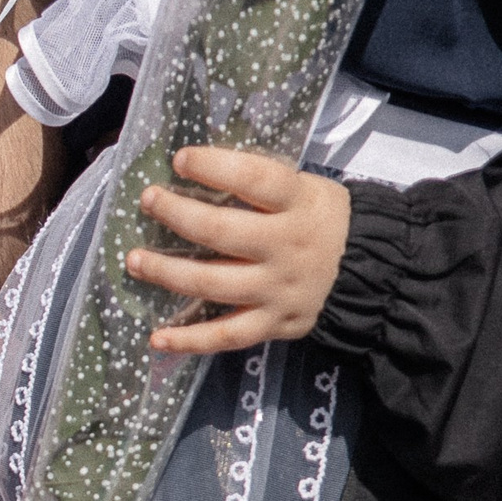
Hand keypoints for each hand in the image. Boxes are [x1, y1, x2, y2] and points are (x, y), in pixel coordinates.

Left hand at [129, 146, 350, 354]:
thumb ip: (258, 184)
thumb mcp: (304, 189)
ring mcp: (278, 290)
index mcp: (299, 204)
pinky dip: (189, 340)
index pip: (255, 180)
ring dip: (166, 273)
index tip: (181, 160)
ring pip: (213, 284)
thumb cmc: (319, 219)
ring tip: (134, 260)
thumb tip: (195, 169)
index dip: (215, 167)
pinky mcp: (274, 324)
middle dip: (176, 214)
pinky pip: (226, 336)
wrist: (367, 272)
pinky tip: (157, 338)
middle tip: (149, 201)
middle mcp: (286, 248)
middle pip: (221, 232)